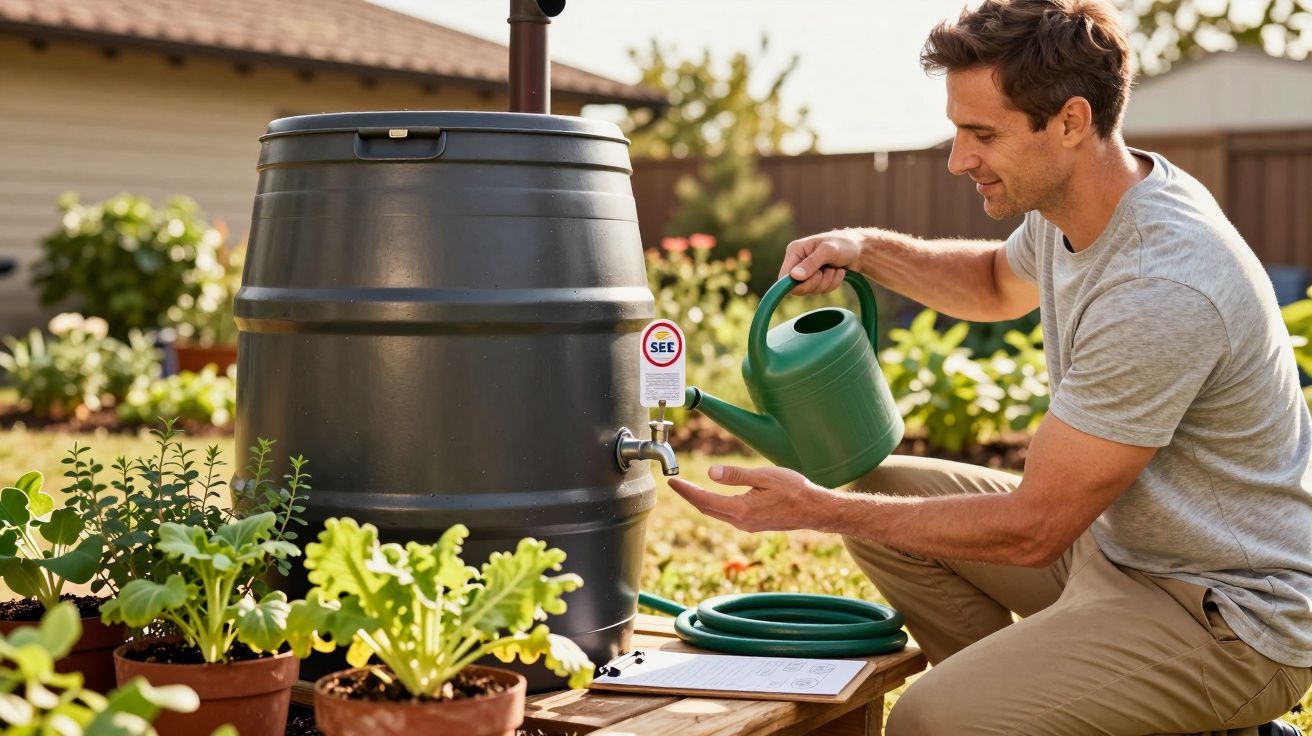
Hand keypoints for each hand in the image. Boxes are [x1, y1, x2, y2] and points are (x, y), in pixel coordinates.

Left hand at [667, 465, 834, 532]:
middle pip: (706, 508)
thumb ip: (737, 475)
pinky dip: (713, 505)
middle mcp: (741, 521)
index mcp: (741, 509)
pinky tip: (711, 498)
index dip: (686, 491)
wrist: (815, 510)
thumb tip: (711, 473)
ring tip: (687, 489)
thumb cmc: (794, 490)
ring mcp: (746, 525)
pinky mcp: (752, 524)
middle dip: (689, 496)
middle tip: (674, 483)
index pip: (704, 500)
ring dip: (700, 501)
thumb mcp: (765, 476)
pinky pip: (726, 515)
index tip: (672, 482)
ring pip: (715, 513)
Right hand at [777, 230, 863, 295]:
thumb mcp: (828, 250)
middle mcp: (797, 263)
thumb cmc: (844, 244)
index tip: (814, 278)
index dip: (796, 283)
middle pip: (797, 287)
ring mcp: (806, 272)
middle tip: (827, 270)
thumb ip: (811, 263)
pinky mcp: (816, 280)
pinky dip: (832, 284)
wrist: (860, 249)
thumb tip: (794, 277)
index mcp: (795, 251)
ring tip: (835, 268)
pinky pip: (820, 291)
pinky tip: (837, 272)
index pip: (784, 276)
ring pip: (811, 290)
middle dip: (816, 282)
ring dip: (827, 282)